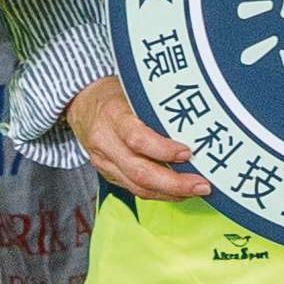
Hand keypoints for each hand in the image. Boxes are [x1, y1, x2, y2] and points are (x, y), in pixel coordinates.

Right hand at [62, 73, 210, 206]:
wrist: (82, 104)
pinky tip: (179, 192)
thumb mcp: (134, 90)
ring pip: (137, 187)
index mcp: (112, 115)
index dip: (162, 149)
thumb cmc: (115, 94)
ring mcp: (104, 162)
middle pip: (138, 171)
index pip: (136, 138)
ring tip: (196, 191)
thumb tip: (198, 120)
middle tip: (201, 185)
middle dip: (173, 183)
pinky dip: (159, 193)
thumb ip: (157, 106)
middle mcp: (105, 142)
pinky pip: (134, 189)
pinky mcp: (108, 174)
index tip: (188, 152)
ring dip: (170, 193)